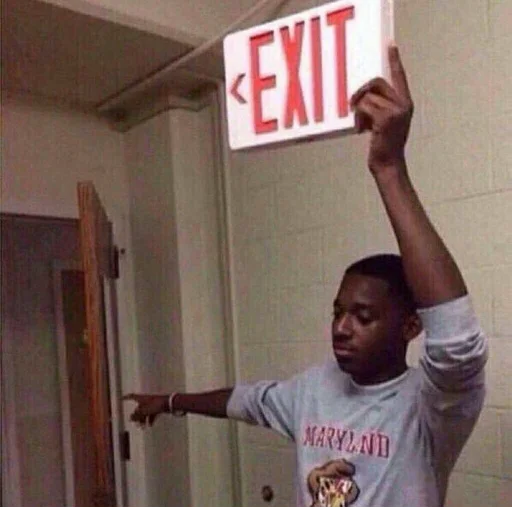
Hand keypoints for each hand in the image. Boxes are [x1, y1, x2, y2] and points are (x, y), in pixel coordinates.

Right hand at [123, 393, 169, 426]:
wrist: (170, 403)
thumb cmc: (156, 405)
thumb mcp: (145, 411)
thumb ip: (137, 415)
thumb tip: (130, 418)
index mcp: (142, 398)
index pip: (132, 396)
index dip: (126, 397)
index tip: (121, 398)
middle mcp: (146, 400)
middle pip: (139, 408)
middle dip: (136, 416)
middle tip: (135, 423)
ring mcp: (152, 403)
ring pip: (145, 412)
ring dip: (143, 420)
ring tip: (142, 427)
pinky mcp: (158, 407)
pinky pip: (151, 414)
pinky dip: (150, 419)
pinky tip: (150, 425)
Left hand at [350, 44, 412, 174]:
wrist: (388, 165)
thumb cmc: (384, 146)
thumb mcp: (385, 123)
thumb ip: (381, 107)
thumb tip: (363, 97)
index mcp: (406, 103)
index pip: (400, 76)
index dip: (394, 60)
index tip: (390, 46)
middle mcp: (403, 104)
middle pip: (376, 82)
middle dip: (360, 92)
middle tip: (352, 104)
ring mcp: (396, 111)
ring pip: (367, 98)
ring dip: (358, 111)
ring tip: (362, 126)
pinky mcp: (385, 119)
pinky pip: (363, 108)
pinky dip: (358, 118)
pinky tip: (362, 131)